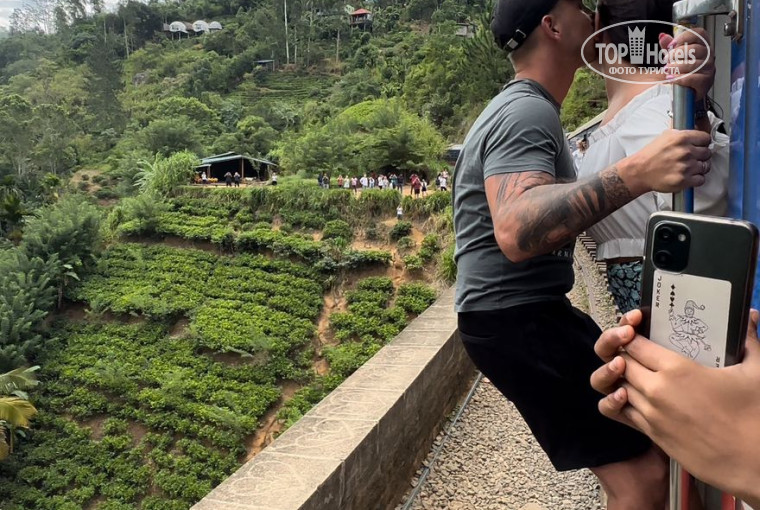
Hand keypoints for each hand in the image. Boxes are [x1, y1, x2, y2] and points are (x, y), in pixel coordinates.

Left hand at [592, 310, 759, 503]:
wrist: (752, 464)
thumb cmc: (754, 417)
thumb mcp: (755, 372)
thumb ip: (748, 340)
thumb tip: (751, 315)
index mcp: (676, 369)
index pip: (633, 344)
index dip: (630, 334)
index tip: (636, 330)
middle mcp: (656, 389)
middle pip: (620, 362)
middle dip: (623, 353)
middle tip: (634, 350)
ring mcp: (650, 413)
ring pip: (617, 387)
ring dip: (621, 377)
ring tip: (634, 372)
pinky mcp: (651, 434)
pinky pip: (622, 412)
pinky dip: (622, 401)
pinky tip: (634, 396)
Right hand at [619, 129, 711, 194]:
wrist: (639, 171)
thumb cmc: (650, 155)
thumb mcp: (665, 136)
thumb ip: (682, 133)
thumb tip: (695, 126)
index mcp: (681, 138)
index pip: (706, 138)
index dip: (703, 143)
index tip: (700, 146)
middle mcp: (685, 151)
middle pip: (707, 153)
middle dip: (701, 156)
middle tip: (691, 158)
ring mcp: (685, 166)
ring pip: (705, 167)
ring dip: (699, 168)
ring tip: (688, 168)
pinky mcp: (684, 180)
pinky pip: (701, 179)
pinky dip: (696, 179)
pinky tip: (688, 176)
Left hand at [661, 28, 715, 100]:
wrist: (685, 90)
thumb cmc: (682, 71)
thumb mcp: (674, 56)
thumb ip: (669, 46)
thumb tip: (662, 36)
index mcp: (702, 45)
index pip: (699, 34)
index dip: (685, 37)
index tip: (671, 44)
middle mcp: (708, 55)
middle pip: (695, 49)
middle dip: (677, 54)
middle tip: (666, 59)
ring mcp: (708, 68)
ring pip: (693, 64)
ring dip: (676, 67)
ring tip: (667, 70)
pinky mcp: (706, 81)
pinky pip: (693, 78)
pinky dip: (680, 78)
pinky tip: (671, 78)